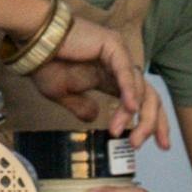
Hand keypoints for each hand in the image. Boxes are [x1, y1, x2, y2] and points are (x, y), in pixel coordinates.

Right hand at [36, 13, 158, 137]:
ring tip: (121, 133)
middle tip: (141, 144)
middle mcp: (120, 67)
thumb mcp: (63, 95)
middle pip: (150, 97)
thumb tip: (94, 117)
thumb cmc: (44, 65)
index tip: (160, 146)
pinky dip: (130, 90)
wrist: (32, 46)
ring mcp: (119, 55)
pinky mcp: (113, 45)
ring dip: (133, 114)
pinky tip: (131, 107)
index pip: (142, 102)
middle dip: (152, 123)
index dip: (152, 122)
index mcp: (111, 79)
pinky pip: (125, 72)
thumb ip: (81, 107)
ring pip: (140, 87)